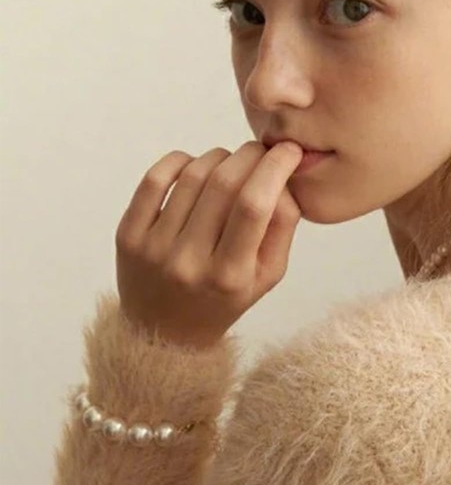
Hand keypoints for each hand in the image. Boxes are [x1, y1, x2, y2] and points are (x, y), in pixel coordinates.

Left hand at [114, 140, 304, 349]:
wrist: (165, 334)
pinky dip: (181, 159)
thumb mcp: (270, 273)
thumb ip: (283, 223)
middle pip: (224, 183)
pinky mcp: (128, 235)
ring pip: (193, 174)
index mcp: (231, 276)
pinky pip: (155, 178)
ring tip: (230, 165)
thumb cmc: (226, 296)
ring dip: (220, 156)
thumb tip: (282, 171)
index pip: (254, 204)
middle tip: (261, 152)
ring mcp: (153, 248)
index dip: (275, 166)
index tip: (289, 149)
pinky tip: (195, 165)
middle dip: (250, 155)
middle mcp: (189, 262)